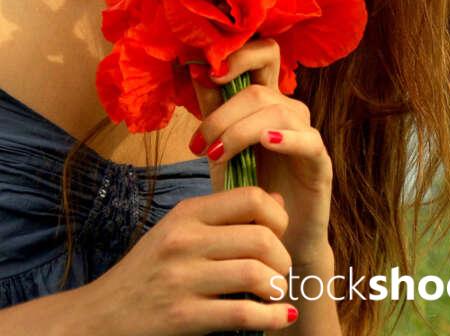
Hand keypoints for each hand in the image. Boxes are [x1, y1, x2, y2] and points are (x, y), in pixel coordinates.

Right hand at [78, 187, 297, 335]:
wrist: (101, 314)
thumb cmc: (148, 269)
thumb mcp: (179, 229)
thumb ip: (225, 215)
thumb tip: (278, 201)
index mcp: (187, 213)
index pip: (251, 197)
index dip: (278, 215)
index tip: (278, 233)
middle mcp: (185, 240)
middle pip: (261, 237)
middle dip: (282, 257)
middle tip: (279, 270)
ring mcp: (183, 278)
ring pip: (256, 274)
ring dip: (277, 287)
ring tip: (274, 292)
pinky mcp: (183, 316)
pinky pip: (242, 314)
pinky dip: (271, 317)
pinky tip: (280, 317)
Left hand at [190, 38, 333, 267]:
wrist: (272, 238)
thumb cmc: (245, 190)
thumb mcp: (220, 147)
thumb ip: (212, 108)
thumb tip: (196, 68)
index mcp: (265, 101)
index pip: (264, 54)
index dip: (240, 54)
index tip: (210, 72)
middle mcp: (288, 110)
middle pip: (259, 88)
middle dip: (224, 113)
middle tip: (202, 143)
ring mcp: (306, 134)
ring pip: (278, 110)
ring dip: (240, 131)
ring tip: (217, 157)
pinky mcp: (319, 162)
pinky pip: (307, 139)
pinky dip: (286, 137)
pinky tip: (266, 142)